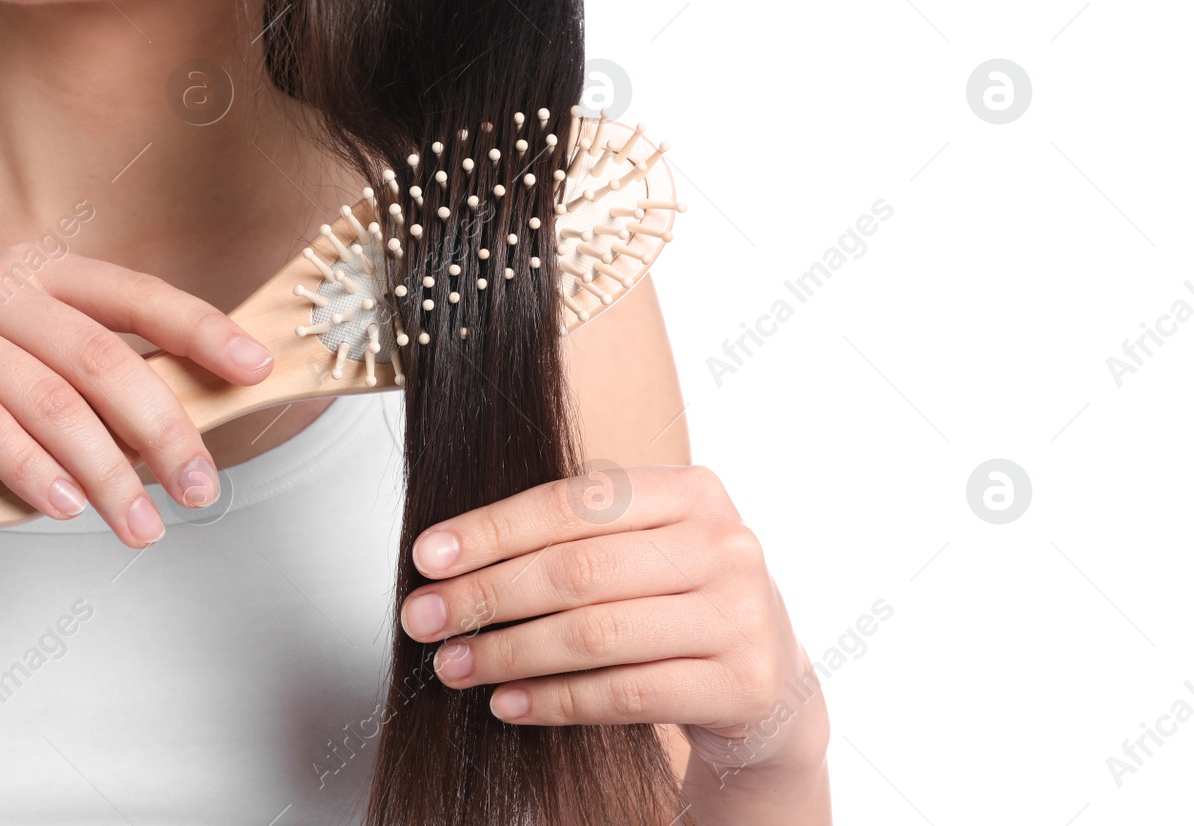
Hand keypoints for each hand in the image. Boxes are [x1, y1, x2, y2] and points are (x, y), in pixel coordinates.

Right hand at [0, 246, 274, 556]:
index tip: (255, 370)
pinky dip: (31, 471)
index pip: (133, 294)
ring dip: (106, 473)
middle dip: (163, 428)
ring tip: (140, 527)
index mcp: (32, 269)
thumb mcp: (52, 398)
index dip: (201, 330)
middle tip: (200, 489)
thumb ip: (116, 387)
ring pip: (47, 400)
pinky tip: (65, 507)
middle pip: (98, 356)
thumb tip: (219, 403)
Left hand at [398, 463, 827, 778]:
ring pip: (596, 635)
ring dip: (509, 653)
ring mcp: (739, 615)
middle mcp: (724, 544)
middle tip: (423, 618)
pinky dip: (555, 701)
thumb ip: (572, 537)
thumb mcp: (646, 547)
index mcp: (691, 490)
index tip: (427, 557)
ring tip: (454, 665)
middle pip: (577, 570)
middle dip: (486, 595)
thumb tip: (449, 560)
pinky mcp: (742, 684)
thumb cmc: (679, 600)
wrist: (770, 679)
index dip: (492, 530)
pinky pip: (626, 695)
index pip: (573, 503)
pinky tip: (507, 702)